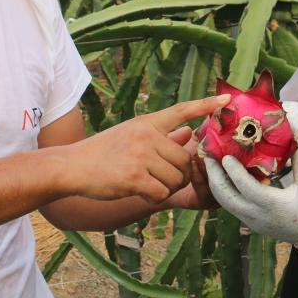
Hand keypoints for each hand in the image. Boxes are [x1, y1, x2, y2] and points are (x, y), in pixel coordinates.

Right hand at [65, 95, 228, 203]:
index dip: (205, 105)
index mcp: (146, 123)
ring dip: (168, 188)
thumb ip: (160, 135)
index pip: (181, 111)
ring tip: (149, 186)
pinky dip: (155, 198)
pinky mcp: (133, 177)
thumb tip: (189, 132)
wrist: (71, 167)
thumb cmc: (101, 153)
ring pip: (176, 178)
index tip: (226, 99)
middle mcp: (145, 136)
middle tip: (164, 179)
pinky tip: (141, 193)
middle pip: (185, 159)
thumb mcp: (130, 135)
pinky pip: (162, 193)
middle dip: (181, 174)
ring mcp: (139, 156)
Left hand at [204, 122, 297, 246]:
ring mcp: (251, 221)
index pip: (246, 187)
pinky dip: (224, 188)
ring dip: (215, 181)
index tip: (224, 155)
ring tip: (211, 161)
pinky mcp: (249, 222)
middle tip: (208, 153)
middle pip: (225, 197)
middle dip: (213, 175)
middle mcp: (257, 216)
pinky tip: (223, 173)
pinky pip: (230, 205)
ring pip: (223, 202)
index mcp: (272, 206)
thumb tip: (296, 127)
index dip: (233, 171)